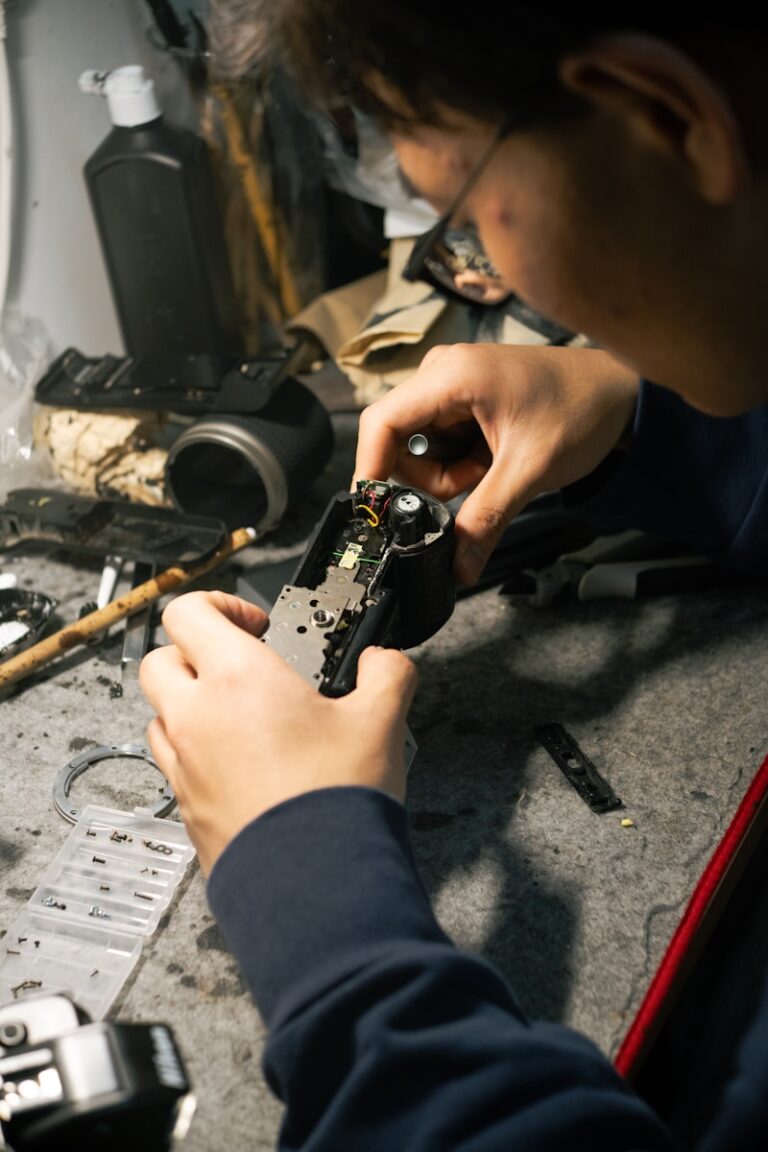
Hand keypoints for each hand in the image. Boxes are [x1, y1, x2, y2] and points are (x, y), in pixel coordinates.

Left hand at [139, 590, 417, 873]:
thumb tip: (386, 662)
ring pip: (161, 713)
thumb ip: (388, 673)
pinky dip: (197, 752)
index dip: (221, 606)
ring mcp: (184, 764)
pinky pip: (174, 763)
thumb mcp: (381, 720)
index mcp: (237, 678)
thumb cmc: (336, 798)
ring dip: (191, 704)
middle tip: (241, 667)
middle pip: (161, 659)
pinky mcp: (185, 807)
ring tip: (242, 718)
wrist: (313, 882)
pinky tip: (243, 766)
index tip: (257, 625)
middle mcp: (196, 716)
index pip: (190, 612)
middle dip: (196, 654)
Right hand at [353, 344, 637, 585]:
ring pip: (417, 446)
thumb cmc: (581, 410)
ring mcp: (451, 383)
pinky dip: (459, 462)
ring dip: (447, 473)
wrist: (620, 394)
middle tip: (474, 484)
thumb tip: (458, 566)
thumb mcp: (528, 472)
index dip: (371, 469)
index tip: (377, 508)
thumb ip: (485, 520)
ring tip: (492, 467)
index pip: (382, 422)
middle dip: (428, 478)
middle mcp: (443, 371)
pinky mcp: (461, 398)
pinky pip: (438, 442)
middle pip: (397, 439)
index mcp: (452, 375)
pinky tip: (492, 458)